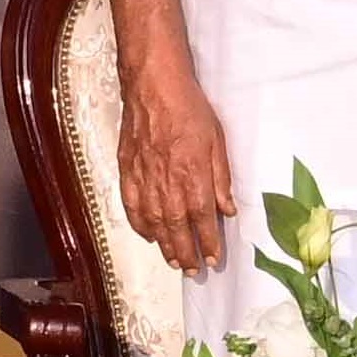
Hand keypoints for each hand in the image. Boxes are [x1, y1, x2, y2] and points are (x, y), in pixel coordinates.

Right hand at [112, 56, 237, 277]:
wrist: (153, 86)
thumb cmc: (189, 109)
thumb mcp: (217, 141)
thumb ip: (221, 178)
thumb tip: (228, 209)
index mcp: (193, 174)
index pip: (203, 218)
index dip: (208, 242)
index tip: (212, 258)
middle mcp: (167, 182)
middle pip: (177, 227)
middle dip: (186, 252)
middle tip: (193, 270)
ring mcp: (144, 178)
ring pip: (154, 222)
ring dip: (164, 245)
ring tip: (173, 261)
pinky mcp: (128, 171)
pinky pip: (132, 206)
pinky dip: (140, 225)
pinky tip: (148, 235)